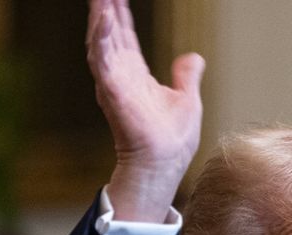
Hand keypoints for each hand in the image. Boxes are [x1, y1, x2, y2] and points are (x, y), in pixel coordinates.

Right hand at [86, 0, 205, 220]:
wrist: (166, 163)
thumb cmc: (173, 139)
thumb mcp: (186, 99)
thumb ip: (186, 76)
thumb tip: (193, 57)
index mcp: (136, 74)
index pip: (124, 37)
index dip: (120, 15)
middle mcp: (121, 75)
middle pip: (108, 33)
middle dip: (104, 9)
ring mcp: (114, 82)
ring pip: (100, 41)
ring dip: (98, 17)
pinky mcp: (112, 91)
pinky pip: (102, 59)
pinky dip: (101, 37)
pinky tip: (102, 17)